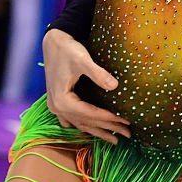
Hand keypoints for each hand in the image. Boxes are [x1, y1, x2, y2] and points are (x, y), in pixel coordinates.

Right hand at [42, 29, 129, 143]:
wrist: (53, 42)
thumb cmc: (68, 50)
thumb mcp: (83, 60)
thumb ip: (98, 74)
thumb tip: (115, 86)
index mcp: (62, 100)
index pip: (90, 114)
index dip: (109, 119)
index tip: (126, 121)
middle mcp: (57, 107)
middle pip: (86, 123)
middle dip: (108, 129)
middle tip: (128, 134)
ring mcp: (56, 106)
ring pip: (80, 124)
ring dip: (97, 131)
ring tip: (115, 139)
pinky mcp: (59, 101)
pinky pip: (73, 119)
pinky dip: (84, 126)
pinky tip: (91, 132)